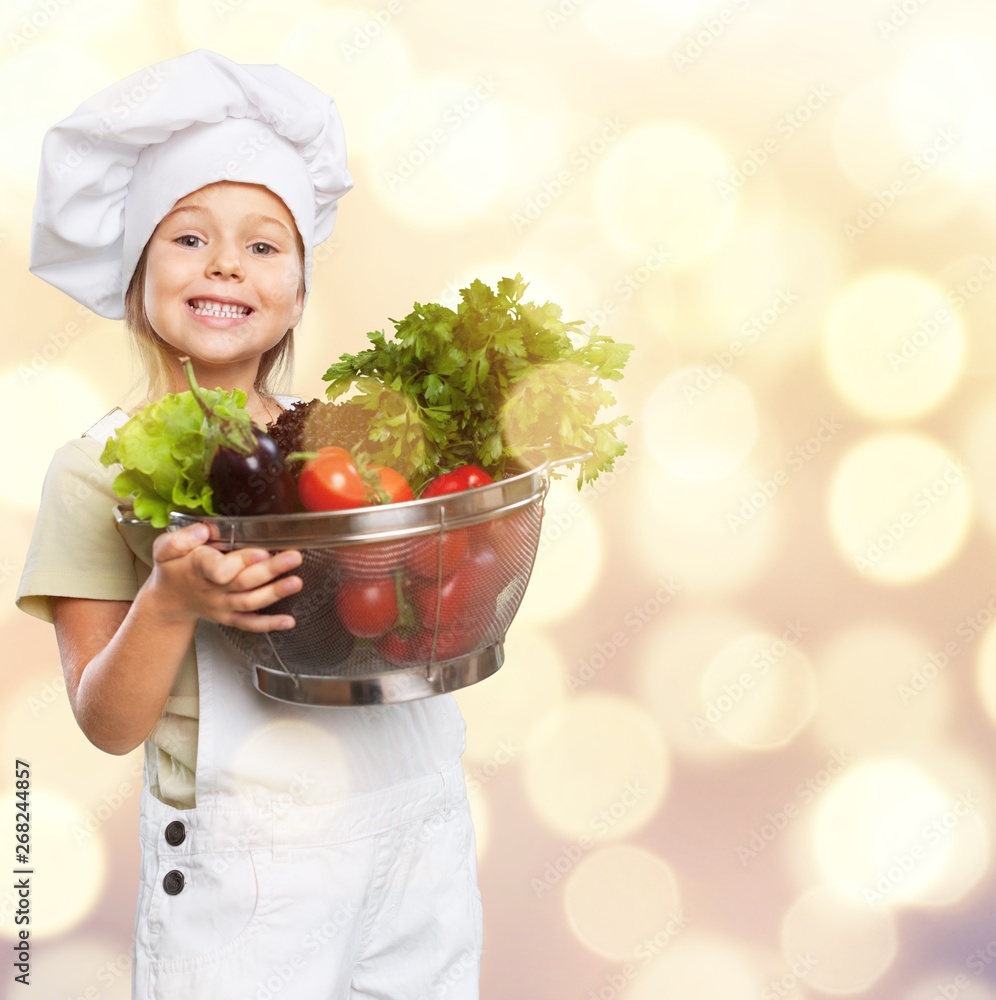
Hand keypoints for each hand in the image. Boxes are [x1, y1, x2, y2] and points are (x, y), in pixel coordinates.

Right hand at [148, 522, 302, 631]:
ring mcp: (224, 606)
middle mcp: (214, 590)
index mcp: (198, 568)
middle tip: (294, 558)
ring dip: (276, 593)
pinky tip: (289, 621)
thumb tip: (203, 531)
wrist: (169, 601)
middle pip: (244, 581)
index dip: (240, 561)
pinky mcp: (230, 617)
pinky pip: (250, 624)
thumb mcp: (165, 549)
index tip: (260, 552)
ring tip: (297, 582)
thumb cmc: (173, 569)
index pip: (219, 568)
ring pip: (251, 601)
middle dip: (271, 570)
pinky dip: (269, 624)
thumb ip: (180, 539)